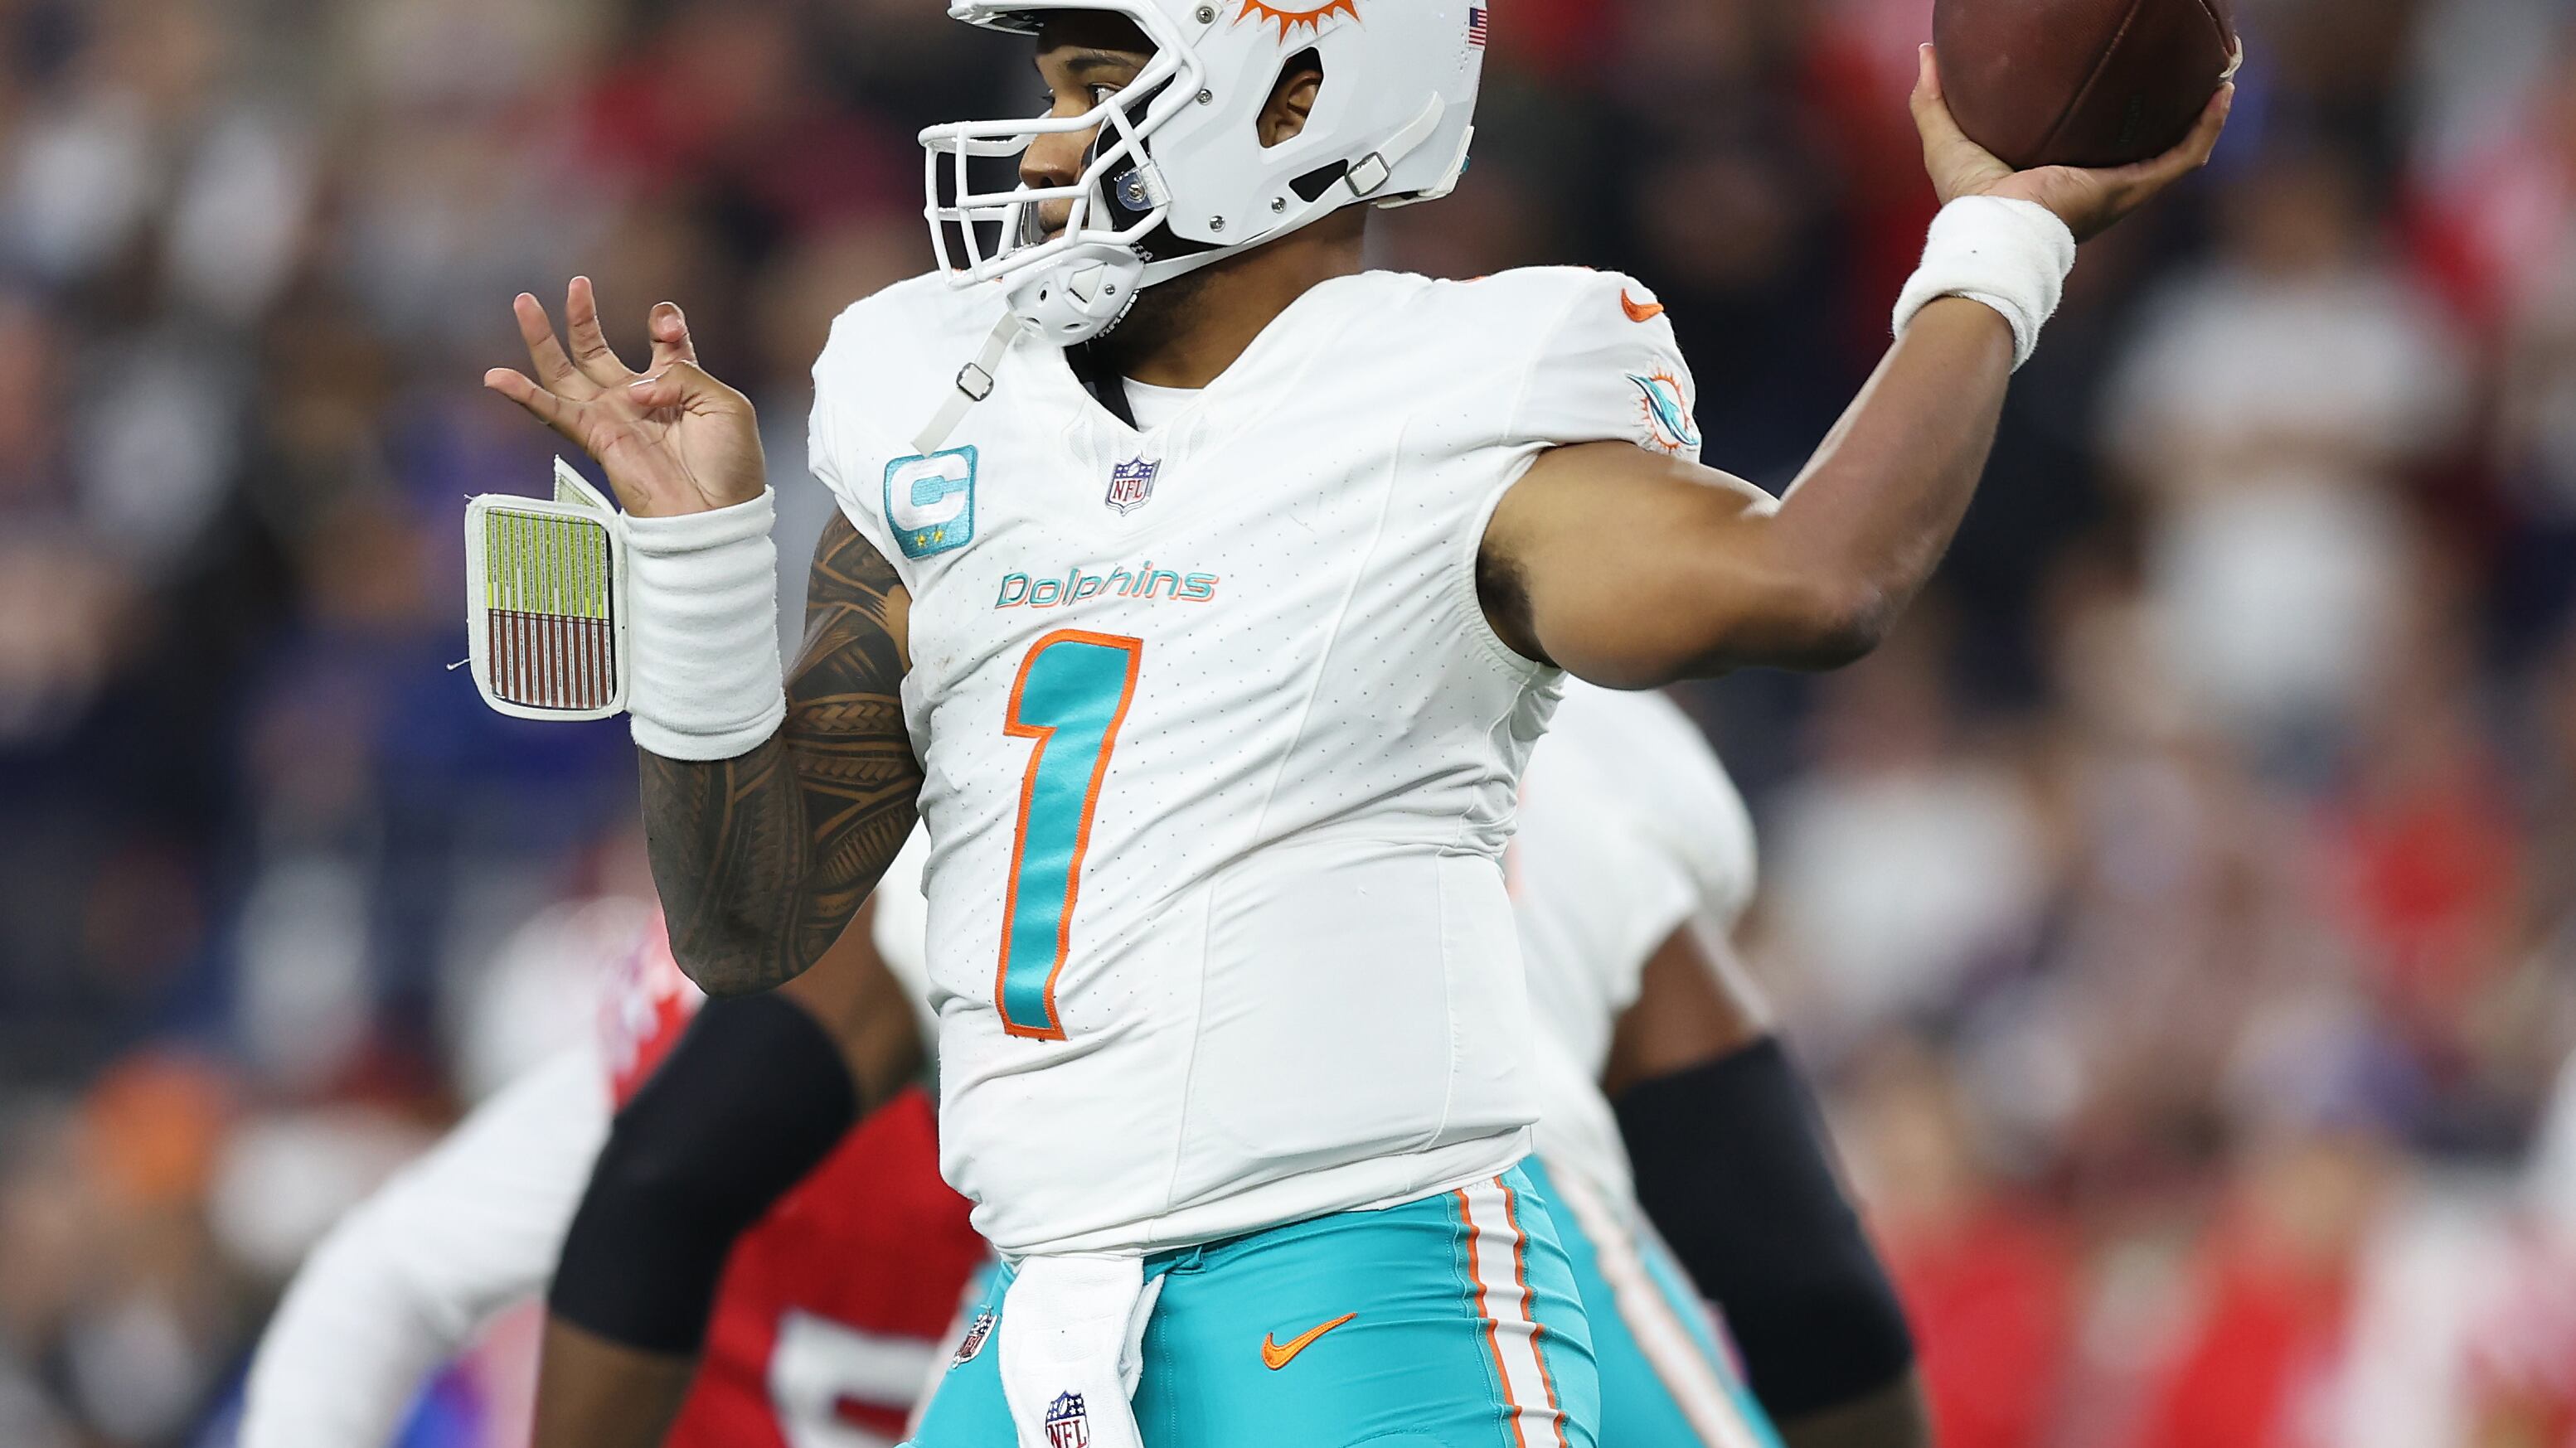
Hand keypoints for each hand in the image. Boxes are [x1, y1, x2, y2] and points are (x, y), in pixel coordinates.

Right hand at [484, 278, 764, 517]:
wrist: (717, 512)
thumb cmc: (730, 464)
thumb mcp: (724, 403)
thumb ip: (682, 372)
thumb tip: (637, 385)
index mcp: (679, 384)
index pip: (664, 341)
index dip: (666, 324)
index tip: (665, 327)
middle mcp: (640, 398)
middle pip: (598, 350)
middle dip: (584, 316)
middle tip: (578, 283)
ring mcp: (614, 417)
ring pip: (565, 373)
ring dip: (541, 339)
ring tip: (524, 302)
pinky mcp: (596, 438)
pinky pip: (552, 412)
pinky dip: (523, 395)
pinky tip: (496, 376)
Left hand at [1911, 44, 2232, 242]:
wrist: (1994, 233)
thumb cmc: (1968, 201)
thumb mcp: (1946, 137)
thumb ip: (1933, 97)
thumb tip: (1927, 50)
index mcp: (2057, 176)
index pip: (2091, 144)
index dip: (2108, 115)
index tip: (2117, 81)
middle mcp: (2095, 184)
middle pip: (2141, 144)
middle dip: (2166, 111)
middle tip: (2180, 73)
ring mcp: (2119, 189)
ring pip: (2175, 149)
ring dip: (2202, 115)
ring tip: (2220, 75)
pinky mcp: (2131, 189)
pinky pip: (2182, 157)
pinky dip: (2205, 127)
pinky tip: (2222, 92)